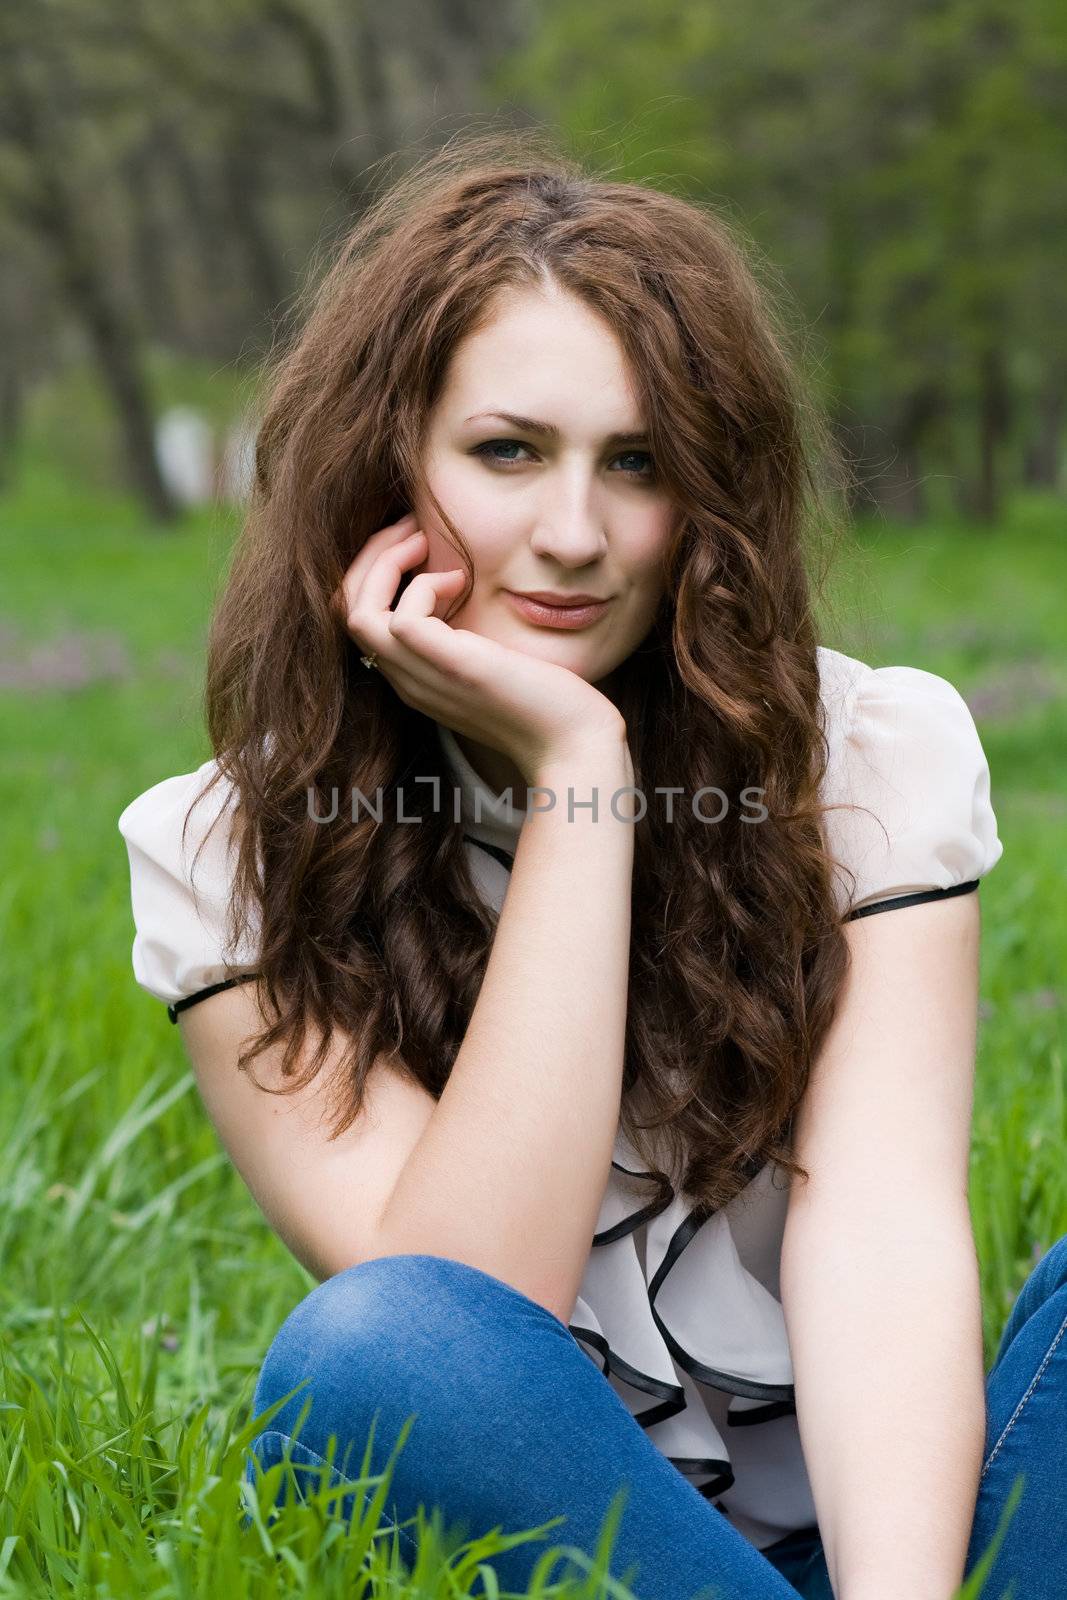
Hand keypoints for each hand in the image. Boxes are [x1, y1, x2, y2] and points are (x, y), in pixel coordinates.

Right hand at [334, 512, 626, 783]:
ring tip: (424, 540)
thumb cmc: (544, 701)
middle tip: (411, 528)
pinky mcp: (450, 666)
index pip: (358, 619)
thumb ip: (465, 632)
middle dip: (370, 556)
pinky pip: (403, 617)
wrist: (571, 743)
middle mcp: (408, 680)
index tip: (414, 542)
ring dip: (385, 562)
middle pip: (345, 609)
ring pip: (358, 612)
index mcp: (413, 676)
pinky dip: (425, 585)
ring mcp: (423, 677)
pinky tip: (461, 581)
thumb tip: (462, 583)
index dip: (374, 573)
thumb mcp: (489, 658)